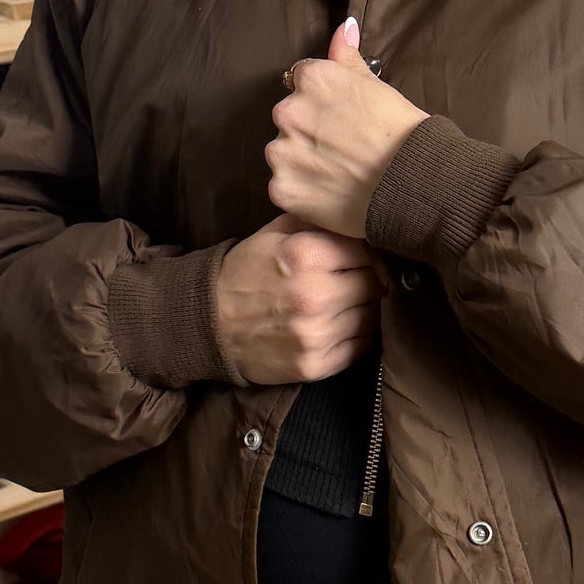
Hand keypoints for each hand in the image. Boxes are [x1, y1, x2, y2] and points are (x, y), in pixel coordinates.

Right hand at [211, 211, 384, 384]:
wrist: (208, 324)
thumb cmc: (245, 273)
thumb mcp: (274, 234)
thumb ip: (316, 221)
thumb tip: (358, 218)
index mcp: (305, 255)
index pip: (367, 249)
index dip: (365, 251)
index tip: (357, 255)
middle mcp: (314, 296)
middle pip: (376, 283)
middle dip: (368, 278)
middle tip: (353, 279)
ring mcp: (316, 334)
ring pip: (372, 316)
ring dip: (364, 308)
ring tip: (344, 303)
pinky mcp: (316, 365)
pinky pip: (361, 347)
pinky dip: (357, 335)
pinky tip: (339, 325)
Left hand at [266, 17, 427, 238]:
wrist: (413, 183)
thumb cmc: (401, 132)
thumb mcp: (377, 86)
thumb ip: (347, 56)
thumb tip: (344, 27)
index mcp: (312, 80)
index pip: (302, 81)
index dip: (324, 102)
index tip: (341, 118)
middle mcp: (288, 111)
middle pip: (289, 117)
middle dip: (308, 130)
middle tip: (342, 148)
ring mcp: (282, 152)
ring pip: (283, 152)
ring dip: (301, 161)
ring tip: (337, 173)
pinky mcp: (282, 189)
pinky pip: (284, 187)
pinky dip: (302, 192)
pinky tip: (329, 194)